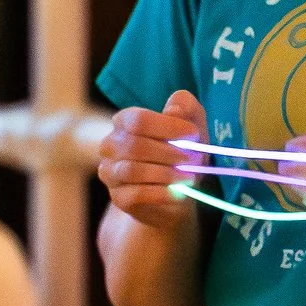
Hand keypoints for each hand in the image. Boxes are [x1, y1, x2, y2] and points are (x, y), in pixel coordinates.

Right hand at [97, 90, 204, 230]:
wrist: (176, 194)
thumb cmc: (181, 155)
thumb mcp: (191, 128)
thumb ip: (186, 108)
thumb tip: (174, 109)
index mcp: (123, 121)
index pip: (137, 120)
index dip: (167, 126)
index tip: (193, 134)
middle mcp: (110, 145)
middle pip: (135, 145)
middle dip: (171, 153)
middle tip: (195, 160)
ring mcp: (110, 172)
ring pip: (132, 170)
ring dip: (167, 174)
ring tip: (189, 177)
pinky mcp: (118, 197)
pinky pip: (136, 194)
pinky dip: (161, 193)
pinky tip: (178, 192)